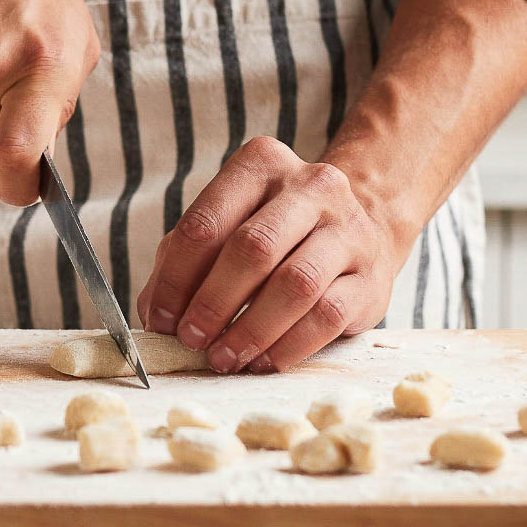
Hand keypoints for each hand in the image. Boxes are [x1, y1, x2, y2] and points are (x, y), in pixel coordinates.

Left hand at [136, 137, 405, 372]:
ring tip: (224, 357)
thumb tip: (156, 313)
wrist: (363, 230)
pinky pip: (327, 316)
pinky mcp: (371, 276)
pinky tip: (263, 361)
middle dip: (214, 303)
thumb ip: (183, 263)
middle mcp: (311, 187)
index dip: (176, 278)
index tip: (161, 319)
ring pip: (294, 285)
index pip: (207, 222)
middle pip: (253, 249)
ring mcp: (348, 230)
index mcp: (262, 165)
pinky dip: (288, 346)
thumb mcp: (226, 227)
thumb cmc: (277, 234)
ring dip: (251, 330)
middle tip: (191, 340)